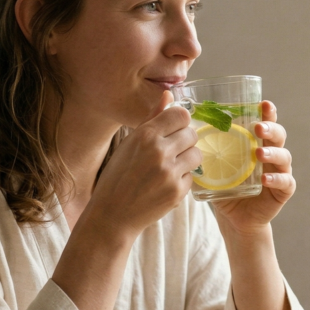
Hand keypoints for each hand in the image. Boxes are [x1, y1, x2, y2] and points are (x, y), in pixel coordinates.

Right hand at [84, 91, 201, 239]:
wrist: (112, 215)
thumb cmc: (117, 177)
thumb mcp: (129, 143)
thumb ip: (152, 118)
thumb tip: (169, 94)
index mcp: (145, 135)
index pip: (181, 115)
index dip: (180, 122)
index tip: (174, 129)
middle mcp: (159, 151)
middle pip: (192, 134)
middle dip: (184, 141)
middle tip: (171, 151)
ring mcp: (169, 173)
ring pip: (197, 155)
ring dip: (187, 160)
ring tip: (170, 167)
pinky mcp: (177, 192)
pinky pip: (192, 177)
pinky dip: (182, 180)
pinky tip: (165, 184)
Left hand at [212, 100, 294, 233]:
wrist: (233, 218)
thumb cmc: (223, 186)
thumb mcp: (211, 164)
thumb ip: (202, 147)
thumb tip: (182, 128)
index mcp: (256, 142)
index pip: (265, 122)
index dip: (268, 112)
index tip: (263, 104)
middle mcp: (271, 154)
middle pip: (278, 135)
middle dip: (270, 128)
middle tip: (257, 128)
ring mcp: (279, 172)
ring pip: (284, 156)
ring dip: (273, 153)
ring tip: (258, 153)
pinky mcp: (282, 191)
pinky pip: (285, 182)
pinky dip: (277, 179)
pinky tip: (265, 178)